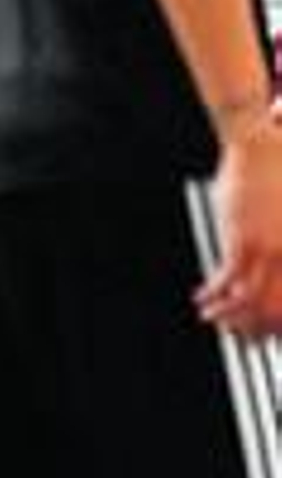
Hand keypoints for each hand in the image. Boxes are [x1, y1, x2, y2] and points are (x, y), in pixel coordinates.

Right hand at [196, 113, 281, 336]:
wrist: (261, 143)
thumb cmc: (280, 167)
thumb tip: (274, 263)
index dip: (278, 321)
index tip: (268, 330)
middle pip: (275, 308)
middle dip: (256, 328)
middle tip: (243, 334)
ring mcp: (268, 248)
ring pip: (251, 300)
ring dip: (231, 316)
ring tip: (216, 319)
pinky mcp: (242, 239)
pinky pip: (227, 280)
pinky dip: (214, 295)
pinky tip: (203, 297)